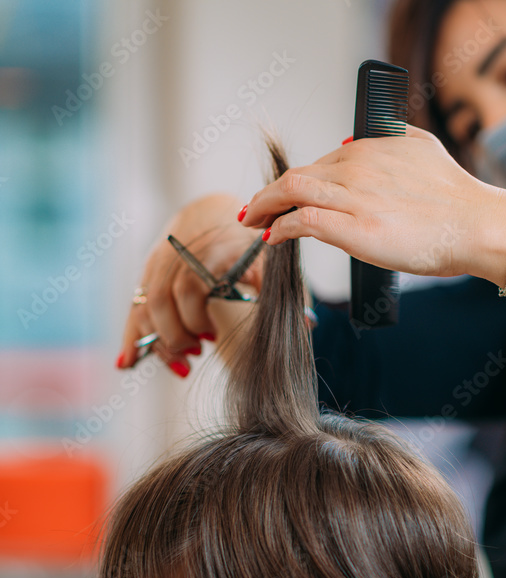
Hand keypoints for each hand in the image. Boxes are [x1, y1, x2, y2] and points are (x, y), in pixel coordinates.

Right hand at [117, 194, 263, 374]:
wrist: (212, 212)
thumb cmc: (248, 244)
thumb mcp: (269, 262)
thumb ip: (281, 290)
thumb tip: (307, 324)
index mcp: (209, 249)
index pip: (189, 286)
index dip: (195, 317)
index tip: (212, 339)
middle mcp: (178, 254)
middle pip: (160, 299)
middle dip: (175, 334)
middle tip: (195, 353)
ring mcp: (158, 263)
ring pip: (143, 305)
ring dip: (157, 341)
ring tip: (182, 364)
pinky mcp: (146, 275)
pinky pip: (134, 306)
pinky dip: (132, 337)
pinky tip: (126, 363)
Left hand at [240, 124, 505, 283]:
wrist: (476, 224)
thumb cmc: (456, 198)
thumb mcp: (422, 147)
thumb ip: (390, 138)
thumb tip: (353, 139)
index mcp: (371, 145)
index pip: (320, 162)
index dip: (296, 181)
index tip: (283, 196)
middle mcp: (357, 164)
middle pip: (298, 174)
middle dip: (270, 193)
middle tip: (255, 210)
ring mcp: (353, 195)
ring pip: (292, 191)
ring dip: (265, 207)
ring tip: (253, 221)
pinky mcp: (353, 227)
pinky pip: (302, 221)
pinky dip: (281, 227)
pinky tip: (272, 236)